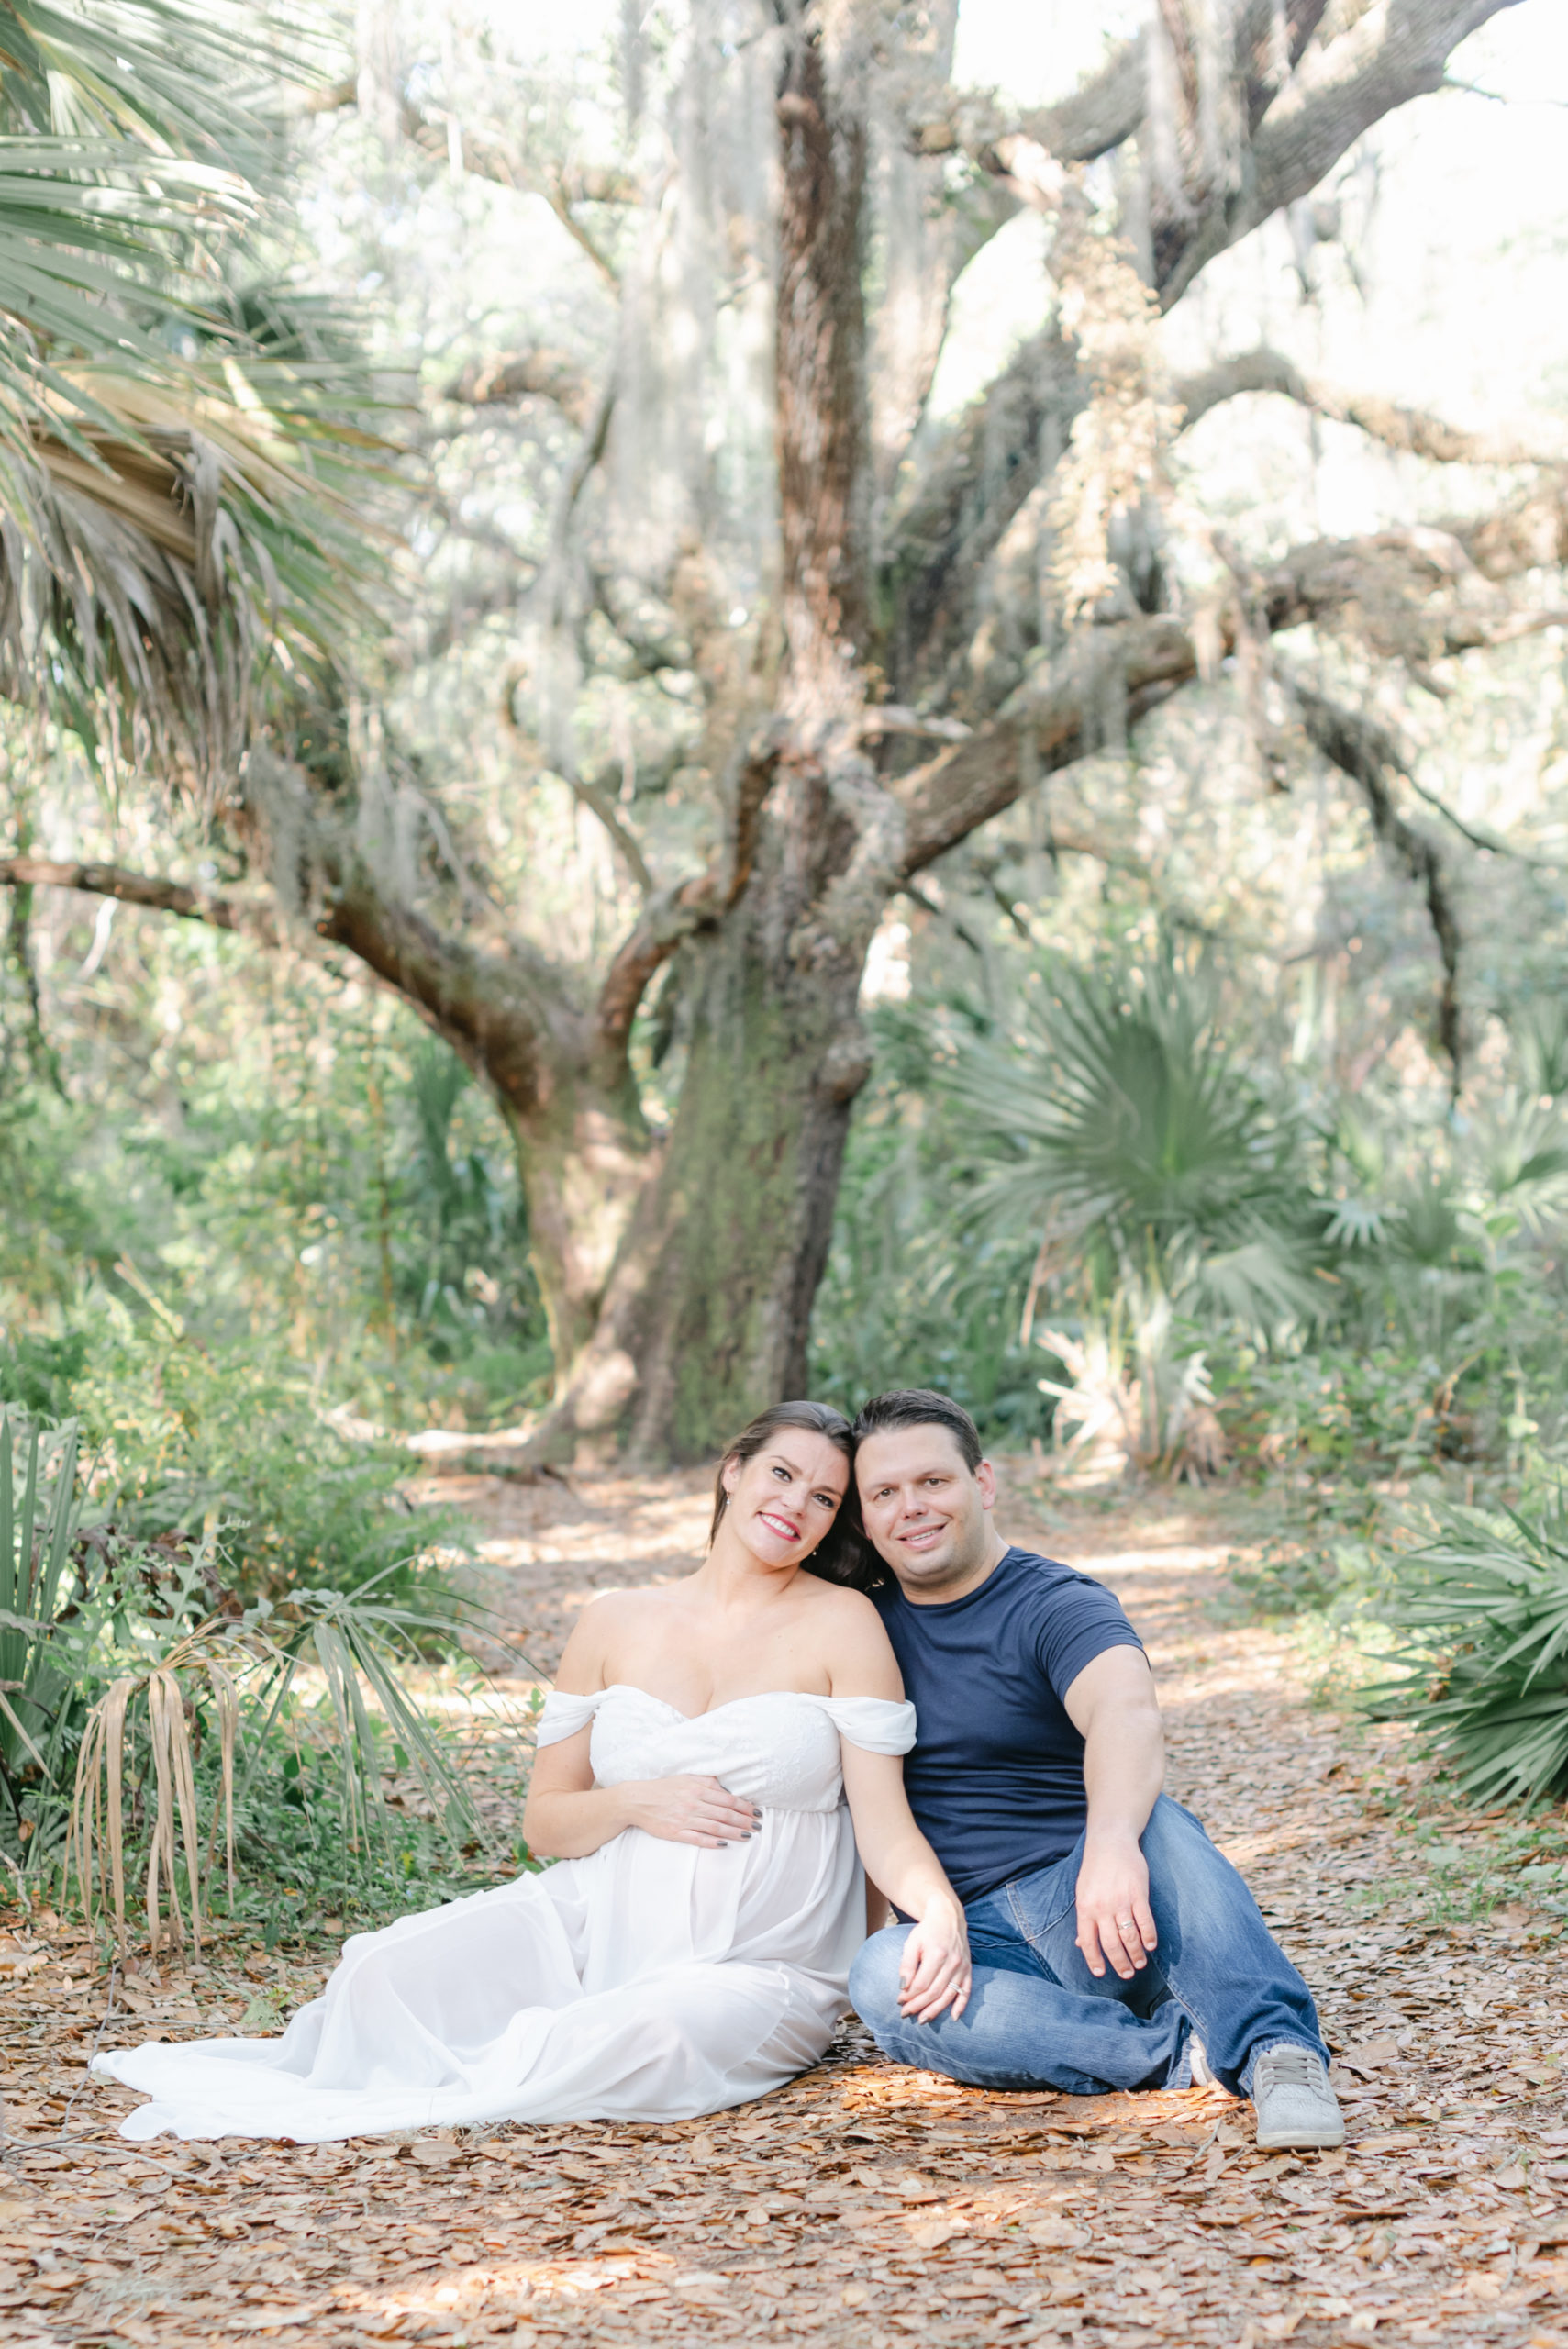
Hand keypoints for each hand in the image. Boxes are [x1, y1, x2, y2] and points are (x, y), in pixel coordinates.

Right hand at [625, 1775, 760, 1847]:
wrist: (637, 1800)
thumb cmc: (664, 1788)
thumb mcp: (686, 1778)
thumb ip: (707, 1782)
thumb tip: (726, 1788)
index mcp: (697, 1789)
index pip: (727, 1799)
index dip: (744, 1806)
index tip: (756, 1812)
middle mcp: (693, 1803)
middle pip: (725, 1814)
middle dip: (744, 1821)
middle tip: (758, 1826)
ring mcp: (685, 1819)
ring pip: (715, 1827)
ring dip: (734, 1832)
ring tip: (748, 1836)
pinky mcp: (676, 1832)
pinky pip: (697, 1838)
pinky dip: (712, 1842)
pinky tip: (724, 1844)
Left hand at [897, 1896, 970, 2023]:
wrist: (948, 1917)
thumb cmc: (927, 1931)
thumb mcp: (912, 1943)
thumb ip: (907, 1965)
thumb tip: (903, 1987)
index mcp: (937, 1955)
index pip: (921, 1984)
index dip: (909, 1996)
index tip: (899, 2001)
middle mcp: (952, 1963)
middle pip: (934, 1992)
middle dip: (918, 2006)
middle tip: (906, 2014)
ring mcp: (962, 1967)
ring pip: (949, 1995)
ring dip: (935, 2010)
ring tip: (922, 2020)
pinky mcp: (968, 1970)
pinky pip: (966, 1991)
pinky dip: (961, 2006)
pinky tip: (954, 2017)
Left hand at [1074, 1829, 1155, 1980]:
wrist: (1110, 1842)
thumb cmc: (1095, 1870)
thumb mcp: (1083, 1893)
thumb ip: (1085, 1919)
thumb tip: (1080, 1944)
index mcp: (1085, 1907)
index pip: (1088, 1941)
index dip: (1094, 1960)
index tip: (1101, 1974)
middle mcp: (1102, 1907)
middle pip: (1111, 1944)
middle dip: (1120, 1963)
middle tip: (1127, 1974)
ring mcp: (1121, 1900)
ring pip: (1129, 1936)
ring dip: (1136, 1954)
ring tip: (1140, 1963)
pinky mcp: (1138, 1893)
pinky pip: (1145, 1921)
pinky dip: (1149, 1936)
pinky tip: (1150, 1945)